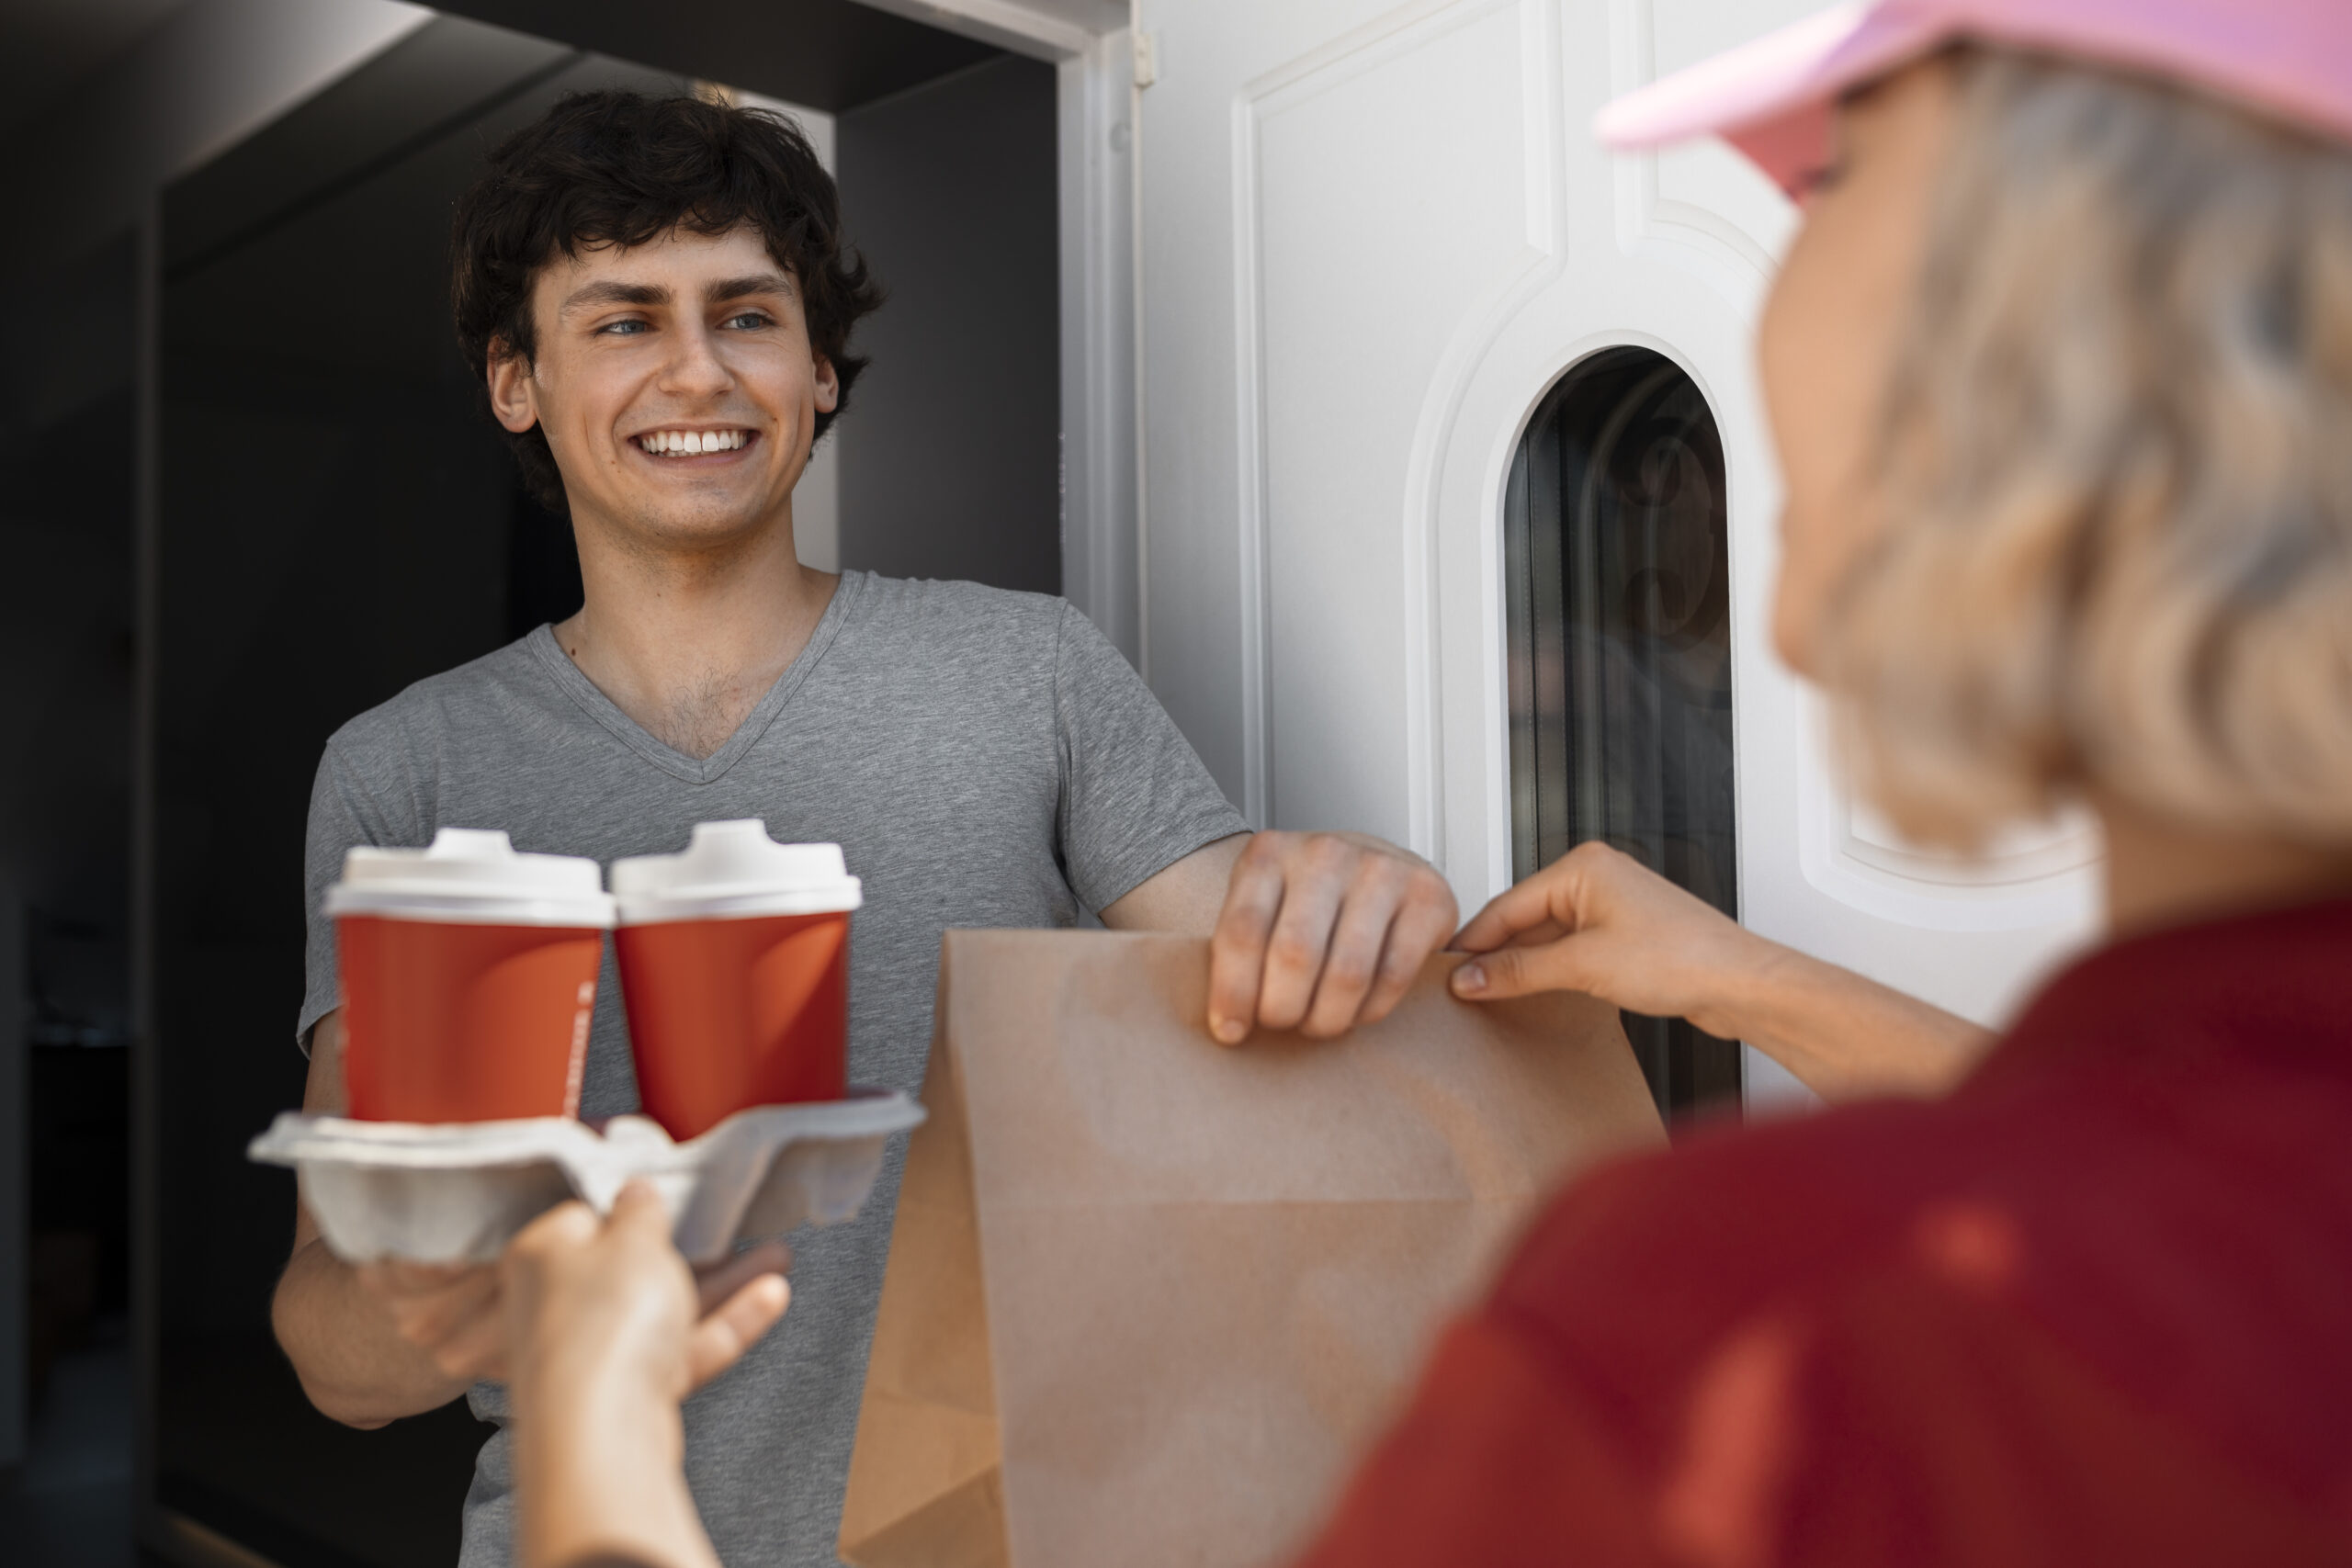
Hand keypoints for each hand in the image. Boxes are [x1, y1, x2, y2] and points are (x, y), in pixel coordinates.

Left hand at [501, 1184, 789, 1413]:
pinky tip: (769, 1297)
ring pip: (665, 1308)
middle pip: (630, 1266)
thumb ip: (641, 1210)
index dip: (632, 1206)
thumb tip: (635, 1191)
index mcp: (542, 1255)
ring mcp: (595, 1352)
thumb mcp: (633, 1238)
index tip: (673, 1196)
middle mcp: (559, 1304)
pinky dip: (725, 1323)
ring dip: (723, 1282)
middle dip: (691, 1246)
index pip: (585, 1216)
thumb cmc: (602, 1322)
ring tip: (776, 1255)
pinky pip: (683, 1349)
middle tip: (733, 1223)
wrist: (602, 1430)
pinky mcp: (628, 1392)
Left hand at [1207, 831, 1459, 1043]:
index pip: (1242, 931)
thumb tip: (1228, 1025)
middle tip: (1282, 1023)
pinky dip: (1370, 1009)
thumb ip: (1242, 949)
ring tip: (1317, 1022)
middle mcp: (1325, 853)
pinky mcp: (1428, 896)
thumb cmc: (1313, 897)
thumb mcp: (1265, 905)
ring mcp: (1381, 870)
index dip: (1234, 991)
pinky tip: (1357, 1010)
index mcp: (1269, 853)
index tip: (1231, 1030)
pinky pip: (1394, 975)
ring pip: (1347, 971)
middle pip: (1295, 955)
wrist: (1378, 863)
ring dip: (1328, 1017)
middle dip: (1283, 1009)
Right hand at [1448, 841, 1769, 1038]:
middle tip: (1465, 987)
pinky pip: (1572, 948)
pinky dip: (1551, 970)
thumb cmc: (1683, 958)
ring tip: (1495, 994)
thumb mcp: (1583, 966)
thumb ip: (1518, 972)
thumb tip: (1473, 978)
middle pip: (1525, 918)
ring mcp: (1614, 905)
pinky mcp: (1627, 934)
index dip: (1474, 942)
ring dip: (1524, 965)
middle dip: (1496, 953)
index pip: (1507, 905)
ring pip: (1548, 935)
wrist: (1740, 983)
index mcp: (1583, 866)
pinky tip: (1538, 993)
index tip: (1448, 972)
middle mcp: (1597, 877)